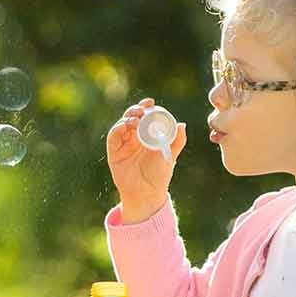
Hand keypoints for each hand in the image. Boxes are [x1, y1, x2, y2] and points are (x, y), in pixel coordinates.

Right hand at [106, 97, 186, 222]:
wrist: (148, 193)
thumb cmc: (159, 175)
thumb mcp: (170, 155)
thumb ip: (177, 141)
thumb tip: (182, 124)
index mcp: (146, 137)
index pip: (144, 117)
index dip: (146, 108)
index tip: (151, 102)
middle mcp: (133, 139)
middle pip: (131, 118)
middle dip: (136, 110)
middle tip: (143, 109)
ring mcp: (123, 145)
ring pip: (121, 124)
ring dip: (127, 118)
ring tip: (136, 119)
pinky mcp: (114, 153)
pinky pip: (113, 137)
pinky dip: (118, 128)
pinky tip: (125, 126)